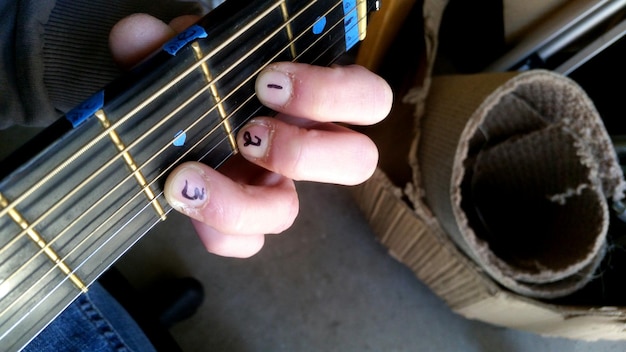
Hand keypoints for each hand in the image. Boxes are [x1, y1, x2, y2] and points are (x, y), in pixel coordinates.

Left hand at [110, 14, 392, 257]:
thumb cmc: (206, 77)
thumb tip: (138, 35)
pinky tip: (182, 199)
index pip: (368, 100)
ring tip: (194, 174)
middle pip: (357, 163)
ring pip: (288, 214)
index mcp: (313, 100)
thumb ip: (175, 42)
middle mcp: (306, 146)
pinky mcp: (242, 222)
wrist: (180, 113)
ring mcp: (274, 187)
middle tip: (249, 132)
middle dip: (305, 151)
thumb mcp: (198, 51)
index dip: (332, 96)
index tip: (267, 82)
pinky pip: (244, 244)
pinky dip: (216, 230)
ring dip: (244, 201)